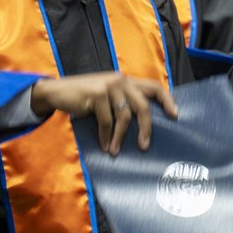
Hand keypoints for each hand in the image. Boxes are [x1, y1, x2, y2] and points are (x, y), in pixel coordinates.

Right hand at [30, 72, 178, 154]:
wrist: (57, 91)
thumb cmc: (85, 98)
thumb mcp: (107, 96)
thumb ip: (123, 102)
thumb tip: (143, 125)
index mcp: (127, 81)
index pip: (154, 87)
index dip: (167, 100)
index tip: (175, 115)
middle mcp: (121, 80)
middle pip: (144, 106)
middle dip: (146, 128)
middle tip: (144, 146)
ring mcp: (109, 86)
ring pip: (124, 117)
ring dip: (120, 138)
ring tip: (115, 151)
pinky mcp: (97, 94)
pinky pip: (106, 122)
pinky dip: (105, 137)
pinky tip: (104, 146)